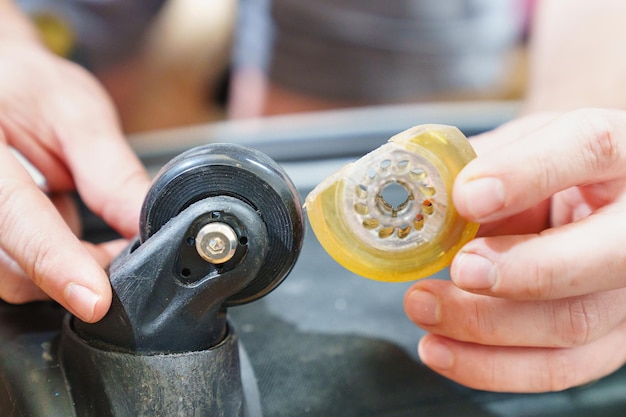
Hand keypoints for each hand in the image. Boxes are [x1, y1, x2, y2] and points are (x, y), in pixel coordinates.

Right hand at [0, 36, 149, 321]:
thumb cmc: (26, 86)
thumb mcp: (76, 114)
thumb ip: (110, 172)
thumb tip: (146, 224)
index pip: (16, 218)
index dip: (56, 262)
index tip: (94, 299)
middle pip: (13, 266)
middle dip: (80, 269)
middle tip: (128, 248)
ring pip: (14, 277)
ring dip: (70, 268)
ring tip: (103, 236)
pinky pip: (15, 268)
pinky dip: (56, 262)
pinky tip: (74, 235)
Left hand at [404, 108, 625, 391]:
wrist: (589, 199)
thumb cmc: (551, 168)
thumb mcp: (522, 145)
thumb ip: (481, 163)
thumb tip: (423, 194)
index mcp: (620, 150)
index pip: (589, 149)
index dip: (524, 173)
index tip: (467, 196)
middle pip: (603, 257)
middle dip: (521, 271)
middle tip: (458, 268)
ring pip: (573, 323)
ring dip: (486, 326)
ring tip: (424, 306)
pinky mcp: (610, 338)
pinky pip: (557, 367)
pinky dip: (491, 366)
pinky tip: (440, 349)